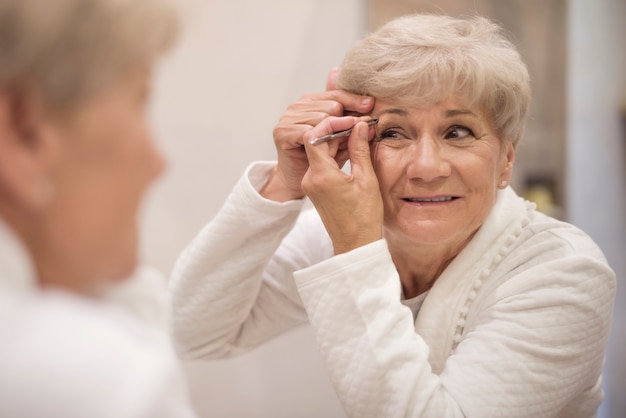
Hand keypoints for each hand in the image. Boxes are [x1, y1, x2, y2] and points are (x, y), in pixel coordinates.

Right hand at [261, 68, 374, 201]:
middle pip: (331, 106)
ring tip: (343, 145)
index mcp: (311, 101)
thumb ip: (351, 124)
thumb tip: (370, 109)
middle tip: (359, 131)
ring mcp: (287, 117)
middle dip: (348, 119)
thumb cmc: (320, 158)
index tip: (370, 106)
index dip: (354, 100)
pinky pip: (308, 132)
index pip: (336, 94)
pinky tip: (326, 147)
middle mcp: (297, 106)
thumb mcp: (341, 139)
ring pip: (321, 118)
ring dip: (336, 132)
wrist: (298, 180)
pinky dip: (320, 139)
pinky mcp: (282, 132)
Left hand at [301, 117, 383, 253]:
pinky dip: (336, 153)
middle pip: (317, 142)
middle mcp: (310, 178)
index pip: (315, 136)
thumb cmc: (363, 217)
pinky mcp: (315, 188)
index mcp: (321, 175)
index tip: (351, 120)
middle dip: (337, 130)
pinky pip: (322, 163)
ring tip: (360, 134)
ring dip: (337, 141)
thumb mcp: (366, 179)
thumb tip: (359, 126)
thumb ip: (359, 149)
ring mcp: (311, 183)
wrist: (354, 243)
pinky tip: (353, 149)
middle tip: (360, 124)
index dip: (332, 124)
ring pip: (320, 152)